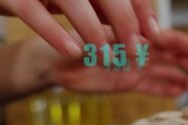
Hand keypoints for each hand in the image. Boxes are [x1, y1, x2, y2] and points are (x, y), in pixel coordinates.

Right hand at [0, 0, 158, 57]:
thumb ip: (86, 5)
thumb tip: (126, 24)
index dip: (138, 5)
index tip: (154, 31)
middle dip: (124, 18)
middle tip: (137, 48)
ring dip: (93, 29)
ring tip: (106, 56)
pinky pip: (33, 10)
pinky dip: (54, 31)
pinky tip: (72, 51)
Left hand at [35, 29, 187, 96]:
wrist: (53, 62)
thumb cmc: (67, 47)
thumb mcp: (84, 45)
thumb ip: (105, 45)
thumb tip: (124, 46)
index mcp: (132, 36)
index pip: (167, 40)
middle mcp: (137, 49)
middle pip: (172, 55)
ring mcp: (134, 65)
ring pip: (166, 71)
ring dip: (184, 77)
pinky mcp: (127, 81)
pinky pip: (152, 85)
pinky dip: (167, 88)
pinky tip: (182, 94)